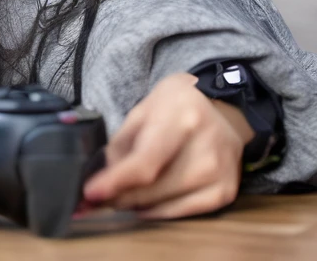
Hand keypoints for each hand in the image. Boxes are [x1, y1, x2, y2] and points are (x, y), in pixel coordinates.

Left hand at [81, 71, 254, 218]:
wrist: (224, 109)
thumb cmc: (177, 105)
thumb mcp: (144, 109)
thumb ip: (122, 141)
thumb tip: (104, 176)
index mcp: (181, 118)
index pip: (146, 160)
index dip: (117, 180)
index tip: (90, 193)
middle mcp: (205, 149)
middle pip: (153, 187)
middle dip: (118, 196)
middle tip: (94, 198)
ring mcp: (219, 174)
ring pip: (165, 203)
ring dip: (135, 204)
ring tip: (117, 196)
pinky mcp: (226, 192)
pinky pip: (184, 212)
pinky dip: (159, 211)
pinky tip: (144, 204)